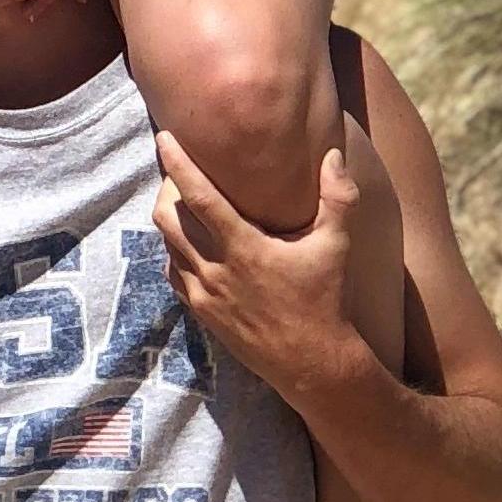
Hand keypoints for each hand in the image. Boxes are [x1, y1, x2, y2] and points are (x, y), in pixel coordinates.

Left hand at [153, 132, 363, 405]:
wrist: (312, 362)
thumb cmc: (325, 300)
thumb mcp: (337, 246)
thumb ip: (338, 197)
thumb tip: (332, 154)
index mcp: (243, 248)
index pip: (198, 197)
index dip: (177, 164)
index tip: (164, 138)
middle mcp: (215, 269)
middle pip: (167, 217)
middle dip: (166, 188)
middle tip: (179, 172)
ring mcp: (203, 293)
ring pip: (166, 244)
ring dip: (170, 219)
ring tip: (183, 202)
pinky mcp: (199, 312)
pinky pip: (173, 272)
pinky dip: (174, 251)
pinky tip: (189, 242)